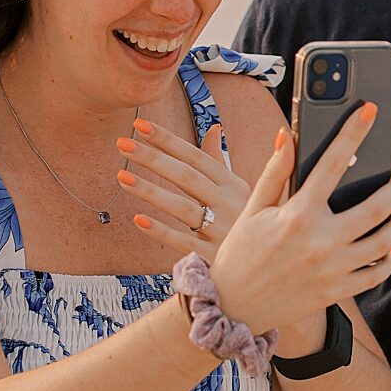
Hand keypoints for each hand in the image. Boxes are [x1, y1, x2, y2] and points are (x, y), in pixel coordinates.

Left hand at [116, 121, 249, 249]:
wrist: (269, 265)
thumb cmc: (243, 222)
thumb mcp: (238, 190)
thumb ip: (219, 160)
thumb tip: (214, 128)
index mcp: (232, 185)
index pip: (196, 157)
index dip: (168, 140)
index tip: (139, 125)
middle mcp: (229, 204)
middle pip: (186, 177)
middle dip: (153, 158)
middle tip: (122, 143)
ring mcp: (222, 230)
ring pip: (183, 208)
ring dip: (151, 191)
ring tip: (122, 177)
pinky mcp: (213, 256)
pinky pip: (183, 241)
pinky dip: (161, 231)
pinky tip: (138, 220)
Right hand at [203, 103, 390, 334]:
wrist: (233, 307)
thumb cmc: (242, 253)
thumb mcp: (254, 209)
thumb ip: (275, 171)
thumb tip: (286, 135)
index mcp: (297, 215)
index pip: (332, 164)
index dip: (352, 132)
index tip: (369, 111)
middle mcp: (320, 241)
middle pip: (377, 207)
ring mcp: (332, 269)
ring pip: (386, 241)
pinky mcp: (337, 291)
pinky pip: (377, 273)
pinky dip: (388, 257)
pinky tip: (386, 244)